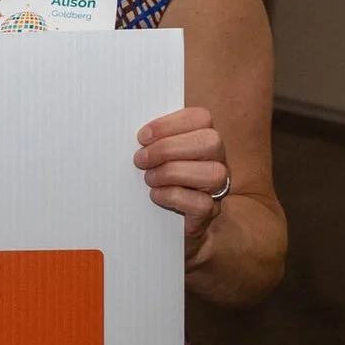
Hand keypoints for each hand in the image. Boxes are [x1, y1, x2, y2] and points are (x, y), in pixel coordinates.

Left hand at [134, 107, 229, 263]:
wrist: (169, 226)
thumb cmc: (158, 181)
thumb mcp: (154, 156)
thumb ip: (151, 141)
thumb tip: (128, 132)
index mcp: (203, 139)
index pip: (201, 118)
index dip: (170, 124)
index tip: (142, 137)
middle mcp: (217, 160)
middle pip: (210, 142)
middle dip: (168, 148)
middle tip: (140, 160)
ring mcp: (216, 188)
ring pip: (211, 173)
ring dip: (171, 173)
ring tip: (149, 179)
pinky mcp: (208, 213)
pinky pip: (201, 203)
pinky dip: (173, 196)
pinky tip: (156, 196)